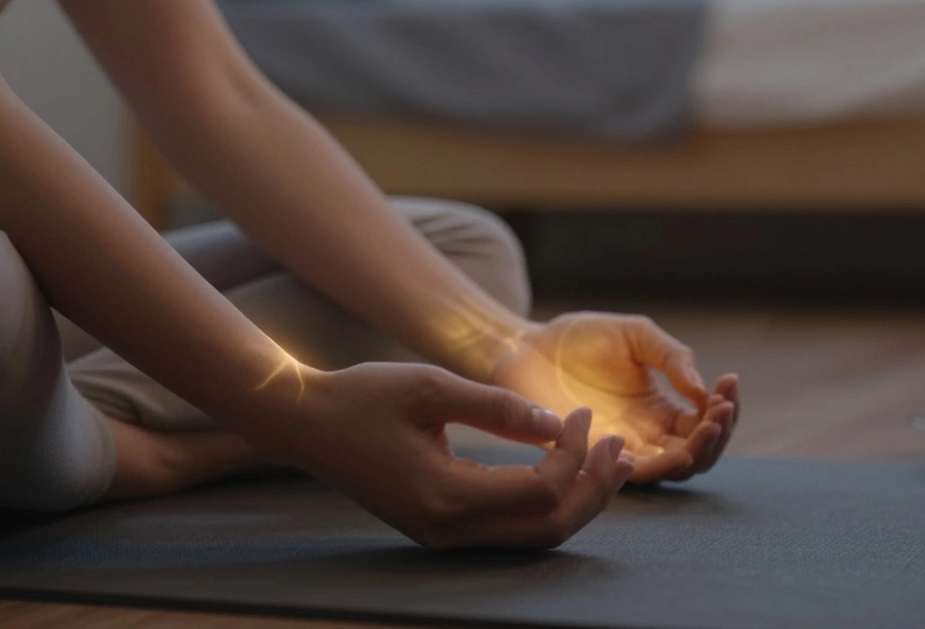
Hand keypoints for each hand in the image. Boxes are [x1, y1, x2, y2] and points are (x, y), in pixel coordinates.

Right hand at [276, 362, 633, 549]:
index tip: (580, 413)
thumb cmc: (363, 396)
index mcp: (445, 497)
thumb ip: (499, 407)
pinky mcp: (440, 527)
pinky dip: (544, 504)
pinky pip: (508, 529)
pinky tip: (564, 470)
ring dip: (575, 500)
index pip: (539, 491)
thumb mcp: (431, 386)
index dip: (573, 454)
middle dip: (593, 490)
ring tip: (607, 461)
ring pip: (531, 537)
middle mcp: (447, 530)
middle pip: (547, 530)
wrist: (305, 423)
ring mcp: (442, 536)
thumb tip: (557, 426)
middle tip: (619, 448)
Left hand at [491, 313, 739, 483]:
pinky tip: (669, 446)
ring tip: (705, 428)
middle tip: (719, 410)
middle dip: (717, 436)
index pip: (704, 424)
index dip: (723, 410)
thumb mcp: (638, 336)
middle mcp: (645, 435)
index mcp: (660, 408)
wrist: (528, 344)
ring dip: (695, 453)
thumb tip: (702, 390)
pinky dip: (655, 466)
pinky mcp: (590, 455)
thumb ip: (672, 357)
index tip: (728, 383)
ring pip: (669, 470)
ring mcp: (618, 448)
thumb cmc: (582, 338)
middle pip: (696, 455)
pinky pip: (627, 475)